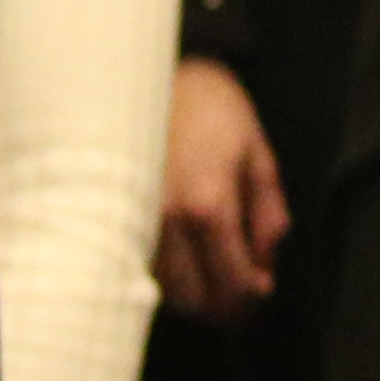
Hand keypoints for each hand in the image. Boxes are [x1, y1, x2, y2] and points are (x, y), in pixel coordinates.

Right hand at [153, 56, 285, 319]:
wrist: (149, 73)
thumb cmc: (210, 107)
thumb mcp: (257, 152)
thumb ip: (268, 211)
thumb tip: (267, 261)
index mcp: (207, 205)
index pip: (231, 281)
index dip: (250, 298)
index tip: (260, 292)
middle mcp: (165, 223)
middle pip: (194, 298)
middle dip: (222, 307)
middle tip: (240, 298)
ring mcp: (132, 223)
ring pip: (162, 290)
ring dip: (191, 296)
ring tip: (213, 280)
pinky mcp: (110, 218)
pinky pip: (138, 267)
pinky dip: (163, 277)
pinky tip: (181, 262)